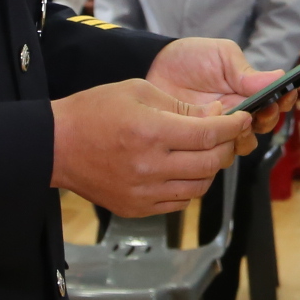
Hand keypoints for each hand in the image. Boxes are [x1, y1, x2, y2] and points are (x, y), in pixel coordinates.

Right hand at [52, 79, 253, 217]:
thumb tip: (216, 115)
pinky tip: (183, 169)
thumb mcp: (138, 91)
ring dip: (210, 168)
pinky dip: (190, 186)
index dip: (233, 126)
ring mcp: (144, 192)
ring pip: (199, 187)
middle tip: (227, 134)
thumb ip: (180, 106)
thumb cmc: (94, 111)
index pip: (209, 135)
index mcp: (152, 133)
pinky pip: (179, 202)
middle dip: (227, 146)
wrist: (55, 145)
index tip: (243, 119)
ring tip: (205, 152)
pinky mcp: (137, 208)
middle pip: (210, 163)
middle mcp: (151, 167)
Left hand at [146, 37, 281, 146]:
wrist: (155, 67)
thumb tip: (278, 77)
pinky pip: (216, 154)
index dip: (284, 101)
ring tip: (233, 124)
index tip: (284, 96)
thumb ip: (245, 71)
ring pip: (243, 144)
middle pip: (263, 127)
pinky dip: (217, 147)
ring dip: (243, 137)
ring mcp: (220, 129)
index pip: (275, 101)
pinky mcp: (200, 142)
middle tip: (259, 111)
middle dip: (266, 120)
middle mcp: (238, 113)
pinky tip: (210, 133)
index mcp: (249, 92)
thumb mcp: (221, 56)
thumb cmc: (191, 57)